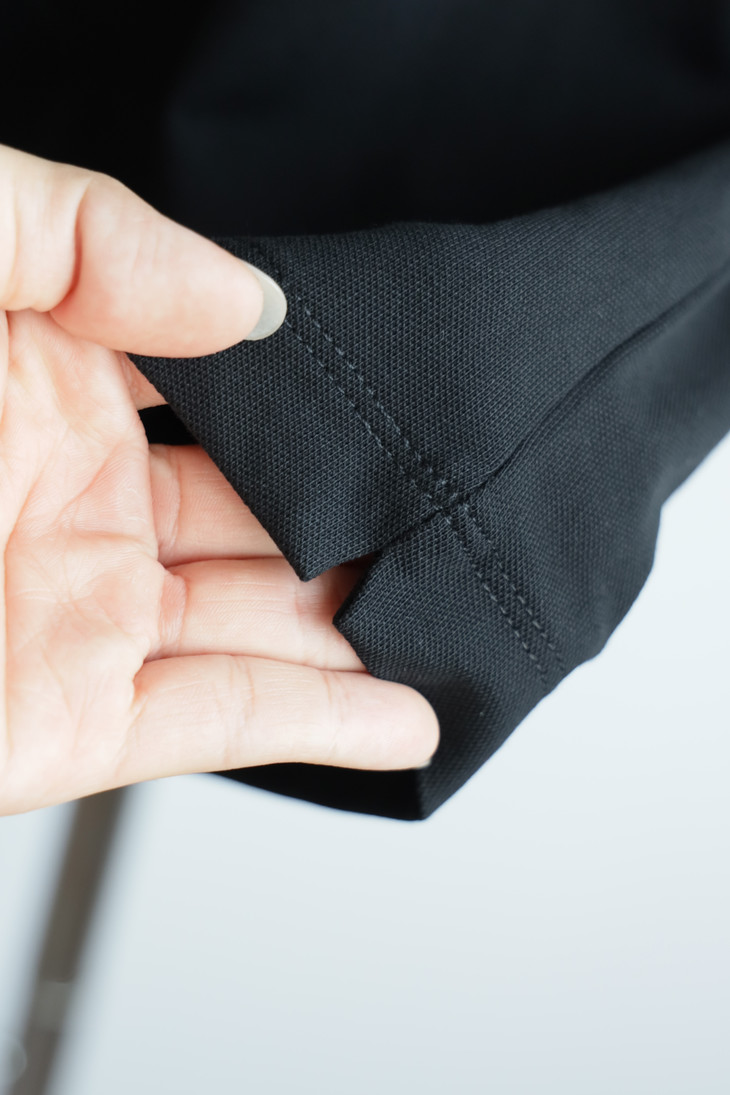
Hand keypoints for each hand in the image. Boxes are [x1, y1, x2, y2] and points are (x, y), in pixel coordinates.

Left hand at [0, 145, 438, 815]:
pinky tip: (412, 707)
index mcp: (45, 382)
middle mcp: (75, 505)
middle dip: (362, 512)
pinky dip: (328, 721)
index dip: (320, 390)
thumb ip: (92, 236)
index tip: (407, 382)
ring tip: (468, 600)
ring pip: (262, 624)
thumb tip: (250, 302)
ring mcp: (80, 619)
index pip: (225, 386)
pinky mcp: (70, 724)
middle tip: (462, 498)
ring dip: (363, 620)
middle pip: (263, 512)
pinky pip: (225, 721)